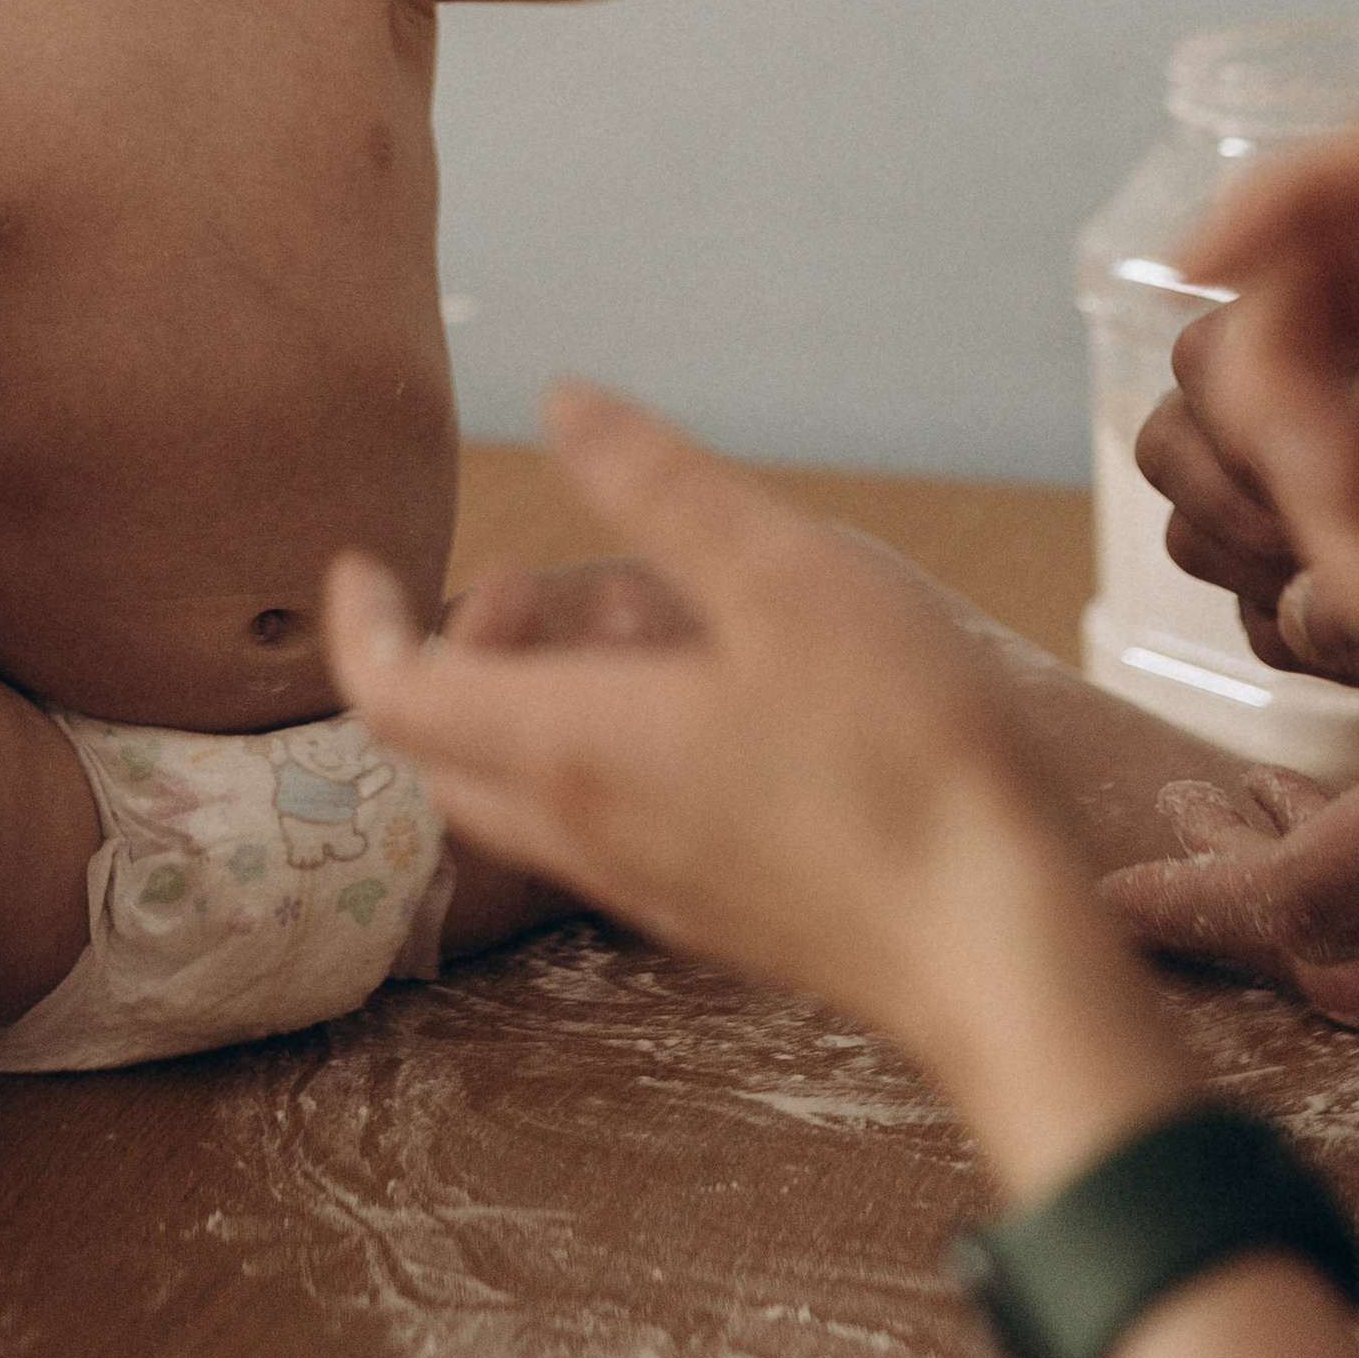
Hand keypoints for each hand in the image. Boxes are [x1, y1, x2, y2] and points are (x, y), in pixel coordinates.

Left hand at [328, 385, 1073, 1040]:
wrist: (998, 955)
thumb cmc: (902, 759)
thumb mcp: (785, 577)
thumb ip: (660, 486)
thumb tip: (562, 402)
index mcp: (574, 747)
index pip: (393, 695)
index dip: (360, 623)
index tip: (360, 561)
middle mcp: (585, 830)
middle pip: (442, 750)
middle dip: (450, 652)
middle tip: (520, 580)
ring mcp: (646, 884)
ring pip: (524, 791)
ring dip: (534, 695)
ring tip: (633, 610)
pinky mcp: (710, 910)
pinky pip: (603, 823)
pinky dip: (604, 742)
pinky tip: (715, 689)